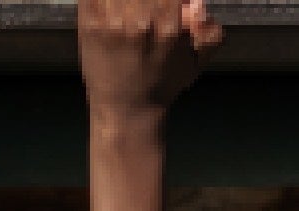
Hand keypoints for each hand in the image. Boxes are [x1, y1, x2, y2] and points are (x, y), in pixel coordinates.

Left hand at [78, 0, 222, 126]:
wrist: (127, 112)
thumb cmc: (162, 84)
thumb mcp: (196, 62)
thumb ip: (209, 33)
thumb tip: (198, 5)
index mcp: (169, 26)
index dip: (171, 1)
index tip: (168, 8)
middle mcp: (139, 22)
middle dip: (148, 0)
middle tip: (147, 10)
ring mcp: (110, 22)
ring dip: (124, 2)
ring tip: (129, 14)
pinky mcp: (88, 24)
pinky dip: (102, 2)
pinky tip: (110, 11)